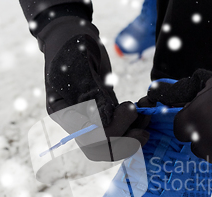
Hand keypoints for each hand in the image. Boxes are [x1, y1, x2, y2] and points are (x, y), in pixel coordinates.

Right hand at [38, 16, 149, 160]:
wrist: (73, 31)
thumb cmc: (72, 45)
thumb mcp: (79, 67)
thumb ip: (91, 95)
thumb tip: (104, 121)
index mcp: (63, 113)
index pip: (88, 139)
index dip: (112, 132)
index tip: (129, 109)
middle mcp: (76, 121)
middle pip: (100, 149)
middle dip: (125, 143)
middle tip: (144, 130)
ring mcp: (91, 117)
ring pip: (113, 142)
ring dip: (133, 135)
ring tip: (148, 116)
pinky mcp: (105, 111)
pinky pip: (121, 128)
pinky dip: (135, 124)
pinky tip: (146, 111)